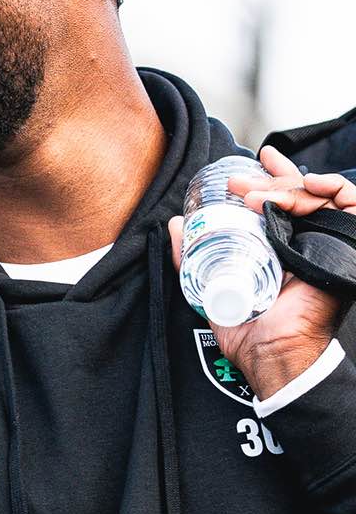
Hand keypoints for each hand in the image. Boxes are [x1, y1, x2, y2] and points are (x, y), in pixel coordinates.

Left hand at [168, 145, 355, 399]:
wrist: (269, 351)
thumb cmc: (245, 327)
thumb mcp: (208, 284)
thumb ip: (190, 256)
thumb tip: (175, 224)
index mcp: (285, 247)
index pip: (288, 201)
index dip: (276, 176)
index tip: (254, 162)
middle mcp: (310, 243)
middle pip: (301, 194)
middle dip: (271, 177)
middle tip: (238, 181)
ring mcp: (328, 245)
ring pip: (319, 196)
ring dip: (287, 185)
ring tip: (255, 195)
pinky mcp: (345, 250)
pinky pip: (351, 207)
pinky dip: (333, 189)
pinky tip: (308, 183)